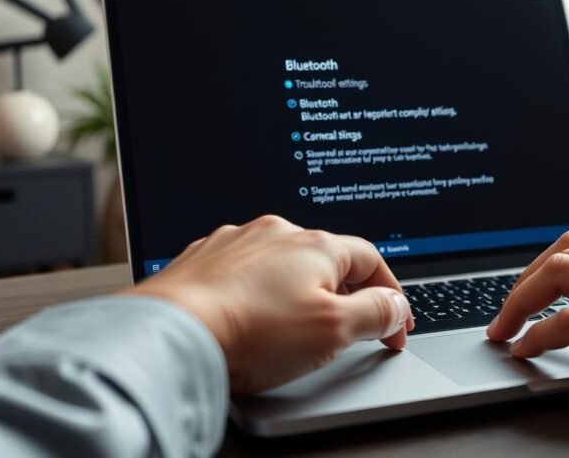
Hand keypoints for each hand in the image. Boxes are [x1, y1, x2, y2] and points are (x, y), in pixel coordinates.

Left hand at [123, 215, 412, 392]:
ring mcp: (235, 244)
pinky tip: (250, 318)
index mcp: (316, 244)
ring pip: (281, 264)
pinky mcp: (202, 262)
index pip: (371, 260)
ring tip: (294, 328)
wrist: (172, 333)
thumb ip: (375, 314)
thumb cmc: (251, 330)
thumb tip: (396, 307)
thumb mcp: (334, 329)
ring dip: (296, 290)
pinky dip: (255, 293)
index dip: (391, 295)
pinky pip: (242, 273)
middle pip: (327, 259)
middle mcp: (276, 234)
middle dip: (344, 292)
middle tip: (350, 329)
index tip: (395, 326)